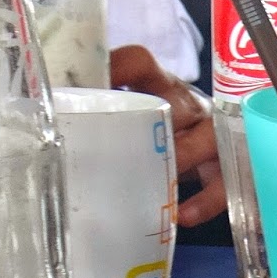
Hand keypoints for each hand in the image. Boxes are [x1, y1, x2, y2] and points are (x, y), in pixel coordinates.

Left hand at [108, 44, 226, 227]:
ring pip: (208, 138)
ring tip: (164, 181)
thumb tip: (47, 118)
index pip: (141, 62)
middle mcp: (188, 102)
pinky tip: (184, 215)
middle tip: (128, 145)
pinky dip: (206, 200)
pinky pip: (224, 181)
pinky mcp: (229, 164)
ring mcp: (212, 132)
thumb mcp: (134, 116)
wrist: (212, 149)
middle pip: (177, 103)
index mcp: (159, 82)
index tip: (93, 84)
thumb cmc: (159, 131)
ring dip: (185, 157)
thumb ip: (102, 115)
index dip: (119, 67)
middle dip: (158, 124)